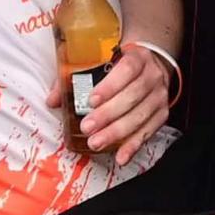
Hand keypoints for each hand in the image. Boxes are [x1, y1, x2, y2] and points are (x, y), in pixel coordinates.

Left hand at [75, 38, 171, 154]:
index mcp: (137, 58)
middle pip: (133, 96)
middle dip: (108, 114)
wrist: (150, 65)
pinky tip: (121, 156)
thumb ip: (75, 77)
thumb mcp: (102, 61)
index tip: (91, 100)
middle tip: (87, 127)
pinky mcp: (162, 114)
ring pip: (141, 116)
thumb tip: (52, 100)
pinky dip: (134, 146)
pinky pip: (149, 132)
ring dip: (117, 132)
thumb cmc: (120, 65)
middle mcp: (152, 76)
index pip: (127, 69)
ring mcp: (159, 96)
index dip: (110, 86)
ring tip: (96, 142)